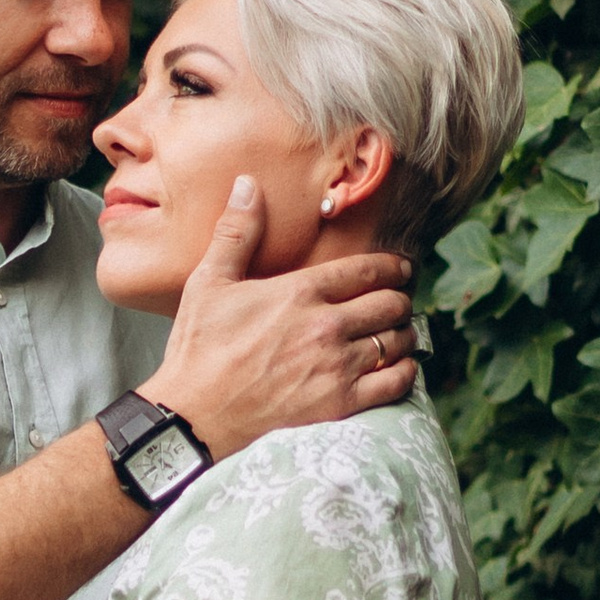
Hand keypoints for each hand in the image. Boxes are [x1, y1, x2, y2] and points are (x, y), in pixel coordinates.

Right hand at [153, 177, 419, 460]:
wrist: (194, 415)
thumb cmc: (199, 349)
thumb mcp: (209, 282)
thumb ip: (237, 232)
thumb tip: (247, 184)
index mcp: (299, 292)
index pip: (368, 270)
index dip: (393, 267)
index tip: (401, 269)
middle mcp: (326, 326)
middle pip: (390, 304)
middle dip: (399, 298)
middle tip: (397, 300)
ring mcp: (336, 367)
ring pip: (397, 341)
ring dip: (403, 333)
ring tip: (397, 332)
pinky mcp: (340, 404)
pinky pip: (395, 383)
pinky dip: (405, 371)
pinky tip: (397, 366)